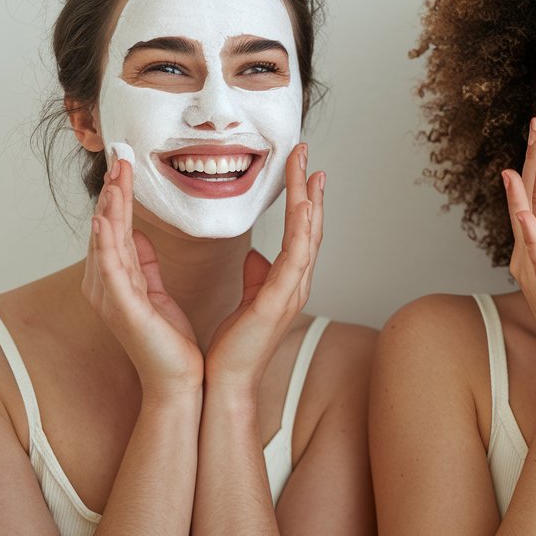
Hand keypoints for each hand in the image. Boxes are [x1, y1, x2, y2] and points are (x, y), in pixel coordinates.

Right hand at [84, 158, 202, 395]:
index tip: (126, 164)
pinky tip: (107, 218)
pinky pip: (112, 268)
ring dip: (111, 206)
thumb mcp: (156, 292)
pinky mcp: (123, 308)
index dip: (120, 195)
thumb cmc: (169, 340)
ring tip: (115, 176)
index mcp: (117, 280)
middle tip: (118, 156)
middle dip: (112, 191)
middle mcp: (107, 285)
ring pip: (107, 241)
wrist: (179, 380)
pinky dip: (107, 242)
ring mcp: (111, 296)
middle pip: (107, 228)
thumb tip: (138, 235)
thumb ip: (145, 264)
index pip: (117, 228)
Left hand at [205, 144, 324, 393]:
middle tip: (308, 154)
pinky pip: (296, 258)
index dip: (304, 199)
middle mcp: (296, 283)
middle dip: (311, 189)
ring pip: (308, 236)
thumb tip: (255, 256)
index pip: (299, 232)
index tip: (302, 169)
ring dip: (310, 200)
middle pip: (311, 227)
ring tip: (309, 169)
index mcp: (286, 282)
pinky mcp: (279, 301)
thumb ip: (255, 277)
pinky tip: (303, 207)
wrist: (224, 381)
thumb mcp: (245, 302)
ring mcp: (292, 292)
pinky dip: (302, 230)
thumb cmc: (232, 347)